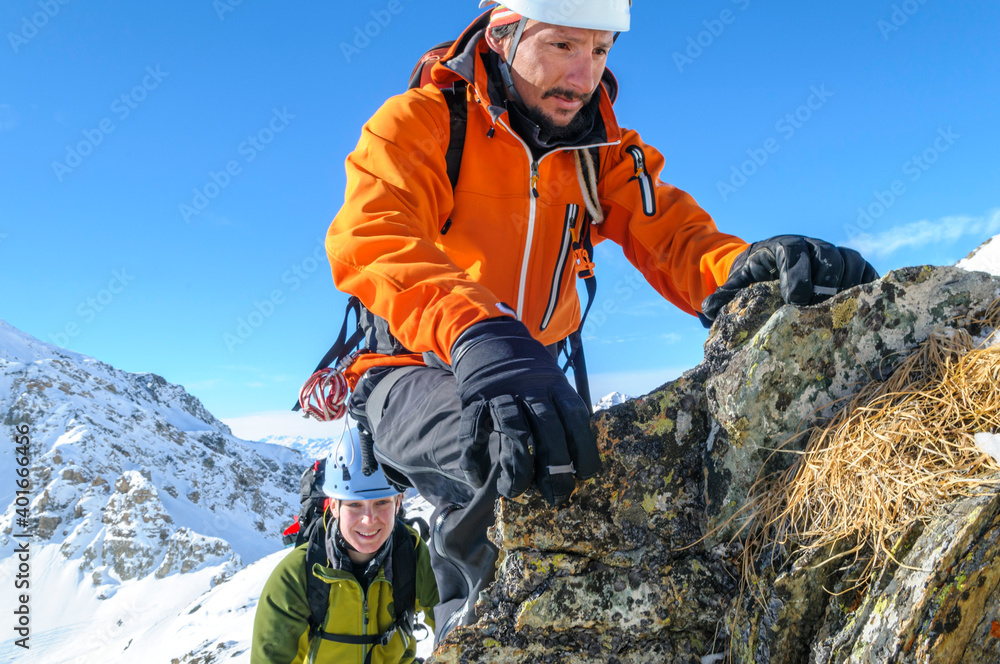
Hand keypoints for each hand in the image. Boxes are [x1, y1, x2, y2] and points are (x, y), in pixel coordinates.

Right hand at [451, 318, 599, 504]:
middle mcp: (531, 389)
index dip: (584, 449)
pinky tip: (477, 480)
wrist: (490, 340)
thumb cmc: (528, 375)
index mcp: (556, 385)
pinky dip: (473, 458)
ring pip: (515, 432)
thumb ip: (562, 413)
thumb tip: (578, 461)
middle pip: (549, 429)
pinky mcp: (475, 400)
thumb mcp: (553, 383)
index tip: (586, 475)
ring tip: (515, 491)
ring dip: (518, 466)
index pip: (576, 418)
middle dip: (556, 467)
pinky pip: (473, 432)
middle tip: (557, 496)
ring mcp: (502, 394)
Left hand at [701, 235, 877, 321]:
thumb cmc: (752, 278)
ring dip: (848, 285)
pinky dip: (867, 287)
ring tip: (841, 312)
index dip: (796, 276)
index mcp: (781, 247)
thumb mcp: (735, 284)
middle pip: (827, 256)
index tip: (794, 301)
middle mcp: (811, 245)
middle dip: (825, 283)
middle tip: (819, 310)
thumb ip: (723, 296)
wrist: (767, 266)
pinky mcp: (850, 266)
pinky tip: (863, 309)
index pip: (793, 254)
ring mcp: (833, 253)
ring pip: (850, 260)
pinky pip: (866, 271)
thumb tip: (706, 310)